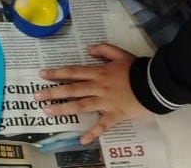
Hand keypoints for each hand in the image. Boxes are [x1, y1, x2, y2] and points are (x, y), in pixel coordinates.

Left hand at [34, 44, 151, 144]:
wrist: (154, 84)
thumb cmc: (136, 68)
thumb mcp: (119, 53)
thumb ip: (103, 49)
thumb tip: (88, 49)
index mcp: (98, 72)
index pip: (72, 72)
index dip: (56, 73)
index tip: (41, 75)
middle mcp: (97, 87)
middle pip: (71, 89)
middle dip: (52, 92)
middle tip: (36, 96)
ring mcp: (105, 102)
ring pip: (80, 106)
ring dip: (63, 109)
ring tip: (47, 112)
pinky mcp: (115, 115)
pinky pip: (102, 125)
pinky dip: (92, 133)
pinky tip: (82, 140)